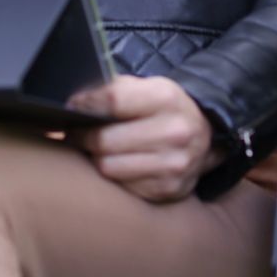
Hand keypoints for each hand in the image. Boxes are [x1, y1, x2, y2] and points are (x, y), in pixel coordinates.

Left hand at [67, 75, 225, 203]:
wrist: (204, 137)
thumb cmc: (164, 110)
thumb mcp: (147, 87)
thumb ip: (113, 89)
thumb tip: (75, 104)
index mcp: (166, 98)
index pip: (112, 101)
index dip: (85, 105)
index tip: (72, 107)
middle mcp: (175, 132)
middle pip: (104, 140)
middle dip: (83, 137)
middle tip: (76, 133)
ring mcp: (174, 164)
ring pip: (108, 167)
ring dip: (96, 159)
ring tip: (96, 150)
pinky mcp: (169, 189)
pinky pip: (122, 186)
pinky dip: (115, 176)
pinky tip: (118, 164)